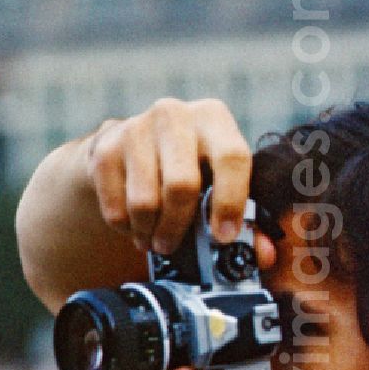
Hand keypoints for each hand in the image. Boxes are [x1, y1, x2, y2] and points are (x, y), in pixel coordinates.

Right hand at [17, 96, 276, 313]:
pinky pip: (115, 205)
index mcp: (215, 119)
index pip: (231, 157)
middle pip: (182, 184)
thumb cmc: (190, 169)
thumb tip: (264, 255)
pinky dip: (125, 227)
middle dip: (179, 227)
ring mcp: (136, 126)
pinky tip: (133, 225)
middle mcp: (175, 114)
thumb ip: (247, 220)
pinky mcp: (104, 145)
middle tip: (174, 248)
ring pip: (144, 200)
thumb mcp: (220, 185)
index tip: (223, 238)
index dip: (230, 202)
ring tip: (155, 240)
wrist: (131, 148)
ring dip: (150, 232)